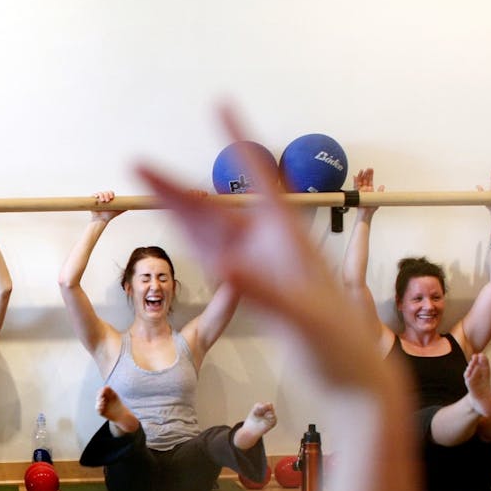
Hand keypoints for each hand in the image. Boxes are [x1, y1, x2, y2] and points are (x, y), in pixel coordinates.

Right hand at [90, 190, 121, 225]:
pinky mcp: (92, 200)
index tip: (112, 198)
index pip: (110, 192)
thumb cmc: (109, 216)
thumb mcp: (117, 211)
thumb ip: (123, 208)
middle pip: (105, 192)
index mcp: (109, 198)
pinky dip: (95, 195)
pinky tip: (97, 197)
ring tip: (103, 201)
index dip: (111, 194)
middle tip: (107, 201)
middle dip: (106, 195)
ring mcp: (98, 199)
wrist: (101, 219)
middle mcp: (103, 197)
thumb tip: (130, 207)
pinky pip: (93, 195)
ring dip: (102, 195)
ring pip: (100, 193)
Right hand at [135, 107, 384, 390]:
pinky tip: (182, 228)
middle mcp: (274, 249)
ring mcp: (263, 270)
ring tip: (148, 187)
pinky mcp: (258, 293)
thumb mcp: (303, 318)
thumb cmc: (339, 349)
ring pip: (212, 232)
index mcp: (290, 242)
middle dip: (177, 185)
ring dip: (179, 210)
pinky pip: (220, 261)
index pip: (259, 180)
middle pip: (217, 207)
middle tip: (138, 163)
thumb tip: (223, 266)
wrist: (353, 384)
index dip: (238, 141)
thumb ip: (262, 290)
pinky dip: (197, 242)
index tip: (219, 105)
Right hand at [353, 167, 382, 219]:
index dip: (370, 175)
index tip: (371, 170)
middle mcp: (365, 190)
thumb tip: (382, 186)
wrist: (365, 214)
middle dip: (366, 174)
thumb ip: (380, 192)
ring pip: (360, 182)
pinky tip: (355, 177)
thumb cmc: (370, 209)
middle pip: (365, 180)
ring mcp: (360, 192)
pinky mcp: (356, 194)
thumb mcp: (378, 199)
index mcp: (370, 191)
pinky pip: (355, 187)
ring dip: (360, 176)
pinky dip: (355, 181)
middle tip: (367, 169)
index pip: (370, 181)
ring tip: (362, 171)